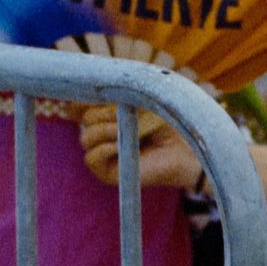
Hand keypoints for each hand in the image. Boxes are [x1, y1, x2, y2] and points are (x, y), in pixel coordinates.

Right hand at [77, 104, 203, 190]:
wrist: (184, 149)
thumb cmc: (167, 123)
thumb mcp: (141, 102)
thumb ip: (118, 95)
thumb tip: (89, 92)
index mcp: (109, 116)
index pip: (82, 107)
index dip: (83, 100)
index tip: (96, 93)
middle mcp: (104, 135)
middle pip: (86, 120)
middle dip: (101, 114)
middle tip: (120, 113)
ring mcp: (105, 155)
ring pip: (85, 139)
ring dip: (102, 130)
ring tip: (120, 129)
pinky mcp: (108, 173)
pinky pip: (91, 158)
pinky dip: (102, 149)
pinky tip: (118, 145)